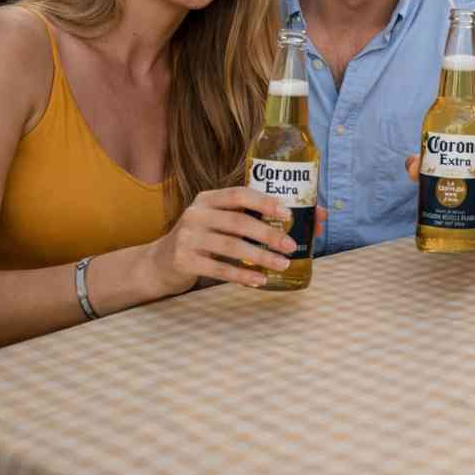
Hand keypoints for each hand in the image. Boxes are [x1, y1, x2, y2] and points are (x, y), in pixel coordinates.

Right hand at [147, 187, 312, 294]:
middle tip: (291, 245)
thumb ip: (253, 217)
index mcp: (208, 198)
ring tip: (282, 264)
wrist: (160, 263)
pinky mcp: (183, 260)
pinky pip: (218, 268)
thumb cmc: (203, 238)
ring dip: (260, 257)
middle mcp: (195, 213)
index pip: (238, 194)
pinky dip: (241, 275)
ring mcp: (187, 237)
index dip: (264, 201)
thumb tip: (314, 216)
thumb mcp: (219, 221)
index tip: (288, 214)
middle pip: (238, 222)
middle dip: (268, 234)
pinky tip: (259, 280)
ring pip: (231, 246)